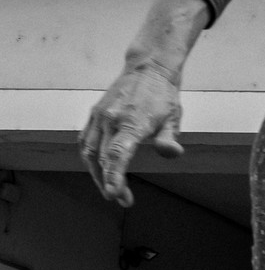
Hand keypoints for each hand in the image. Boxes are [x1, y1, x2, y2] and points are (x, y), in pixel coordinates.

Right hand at [80, 63, 184, 205]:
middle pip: (102, 158)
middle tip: (122, 200)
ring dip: (97, 174)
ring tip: (110, 190)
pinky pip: (86, 140)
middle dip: (109, 182)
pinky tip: (99, 170)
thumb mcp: (174, 118)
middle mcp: (110, 118)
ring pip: (89, 151)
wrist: (147, 70)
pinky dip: (90, 159)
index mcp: (131, 122)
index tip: (113, 194)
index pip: (117, 154)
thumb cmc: (164, 97)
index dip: (114, 176)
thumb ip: (170, 138)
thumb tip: (171, 152)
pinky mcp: (95, 114)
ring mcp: (100, 116)